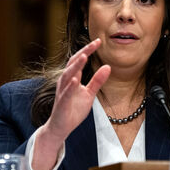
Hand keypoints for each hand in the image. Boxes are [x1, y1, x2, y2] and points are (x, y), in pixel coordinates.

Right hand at [33, 39, 110, 169]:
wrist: (61, 128)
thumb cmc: (73, 109)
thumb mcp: (90, 94)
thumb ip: (98, 81)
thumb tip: (108, 66)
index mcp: (72, 78)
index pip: (80, 60)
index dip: (89, 50)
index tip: (99, 41)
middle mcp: (66, 82)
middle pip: (73, 63)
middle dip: (84, 52)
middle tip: (95, 42)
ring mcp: (63, 92)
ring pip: (68, 75)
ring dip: (76, 65)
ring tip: (85, 56)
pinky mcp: (62, 104)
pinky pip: (66, 93)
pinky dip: (70, 86)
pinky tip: (76, 79)